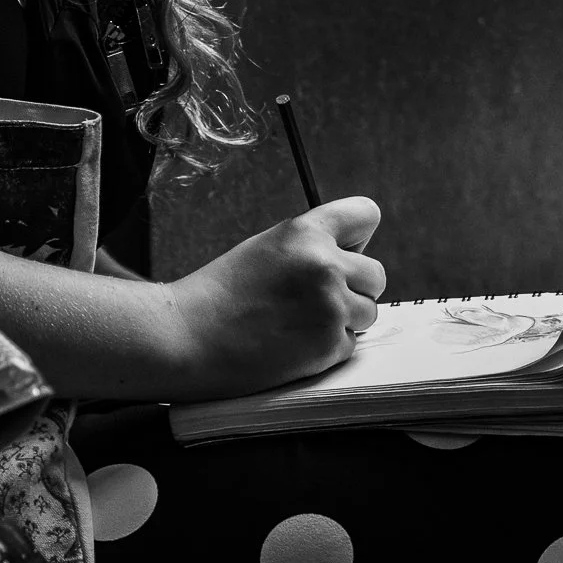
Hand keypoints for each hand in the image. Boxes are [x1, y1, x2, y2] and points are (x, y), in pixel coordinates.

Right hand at [165, 195, 387, 397]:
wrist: (186, 338)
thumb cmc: (221, 294)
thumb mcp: (267, 248)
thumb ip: (312, 246)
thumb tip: (356, 257)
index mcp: (306, 232)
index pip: (367, 215)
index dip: (357, 237)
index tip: (343, 252)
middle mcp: (325, 265)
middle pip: (375, 274)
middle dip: (352, 288)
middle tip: (311, 300)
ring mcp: (331, 307)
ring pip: (367, 312)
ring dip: (343, 320)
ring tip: (297, 323)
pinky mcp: (330, 346)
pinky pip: (350, 344)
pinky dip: (327, 348)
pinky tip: (291, 345)